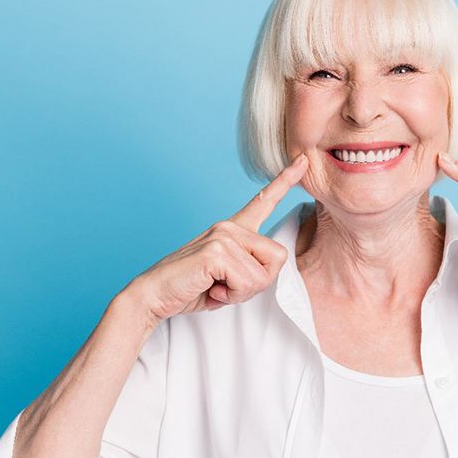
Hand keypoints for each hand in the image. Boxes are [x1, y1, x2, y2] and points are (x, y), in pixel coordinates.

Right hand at [130, 154, 309, 321]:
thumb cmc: (192, 288)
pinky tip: (210, 288)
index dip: (285, 181)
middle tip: (228, 287)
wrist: (153, 296)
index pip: (263, 201)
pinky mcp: (216, 251)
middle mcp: (229, 227)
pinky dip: (231, 295)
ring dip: (242, 292)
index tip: (303, 161)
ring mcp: (223, 235)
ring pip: (263, 274)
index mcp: (233, 229)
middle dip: (258, 283)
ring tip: (215, 287)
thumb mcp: (230, 277)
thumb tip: (271, 266)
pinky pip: (247, 282)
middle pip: (278, 257)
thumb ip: (252, 267)